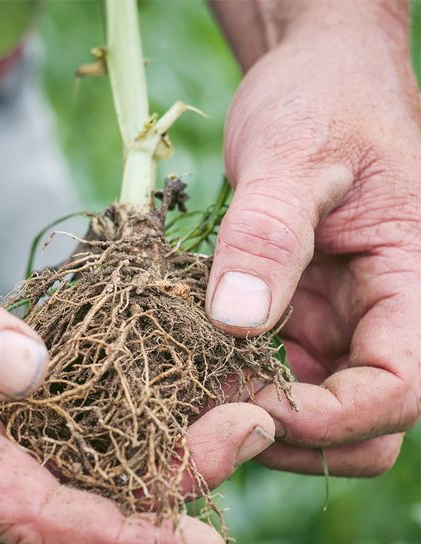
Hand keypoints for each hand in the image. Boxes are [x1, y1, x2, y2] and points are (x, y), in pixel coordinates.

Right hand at [0, 187, 275, 543]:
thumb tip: (23, 372)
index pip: (36, 521)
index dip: (129, 536)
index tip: (212, 532)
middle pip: (62, 514)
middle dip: (161, 496)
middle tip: (247, 430)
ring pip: (55, 490)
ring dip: (141, 471)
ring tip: (218, 420)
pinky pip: (39, 456)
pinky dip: (103, 440)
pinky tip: (146, 407)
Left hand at [208, 7, 420, 475]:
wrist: (311, 77)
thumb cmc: (319, 100)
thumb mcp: (289, 153)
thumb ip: (266, 235)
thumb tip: (237, 324)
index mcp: (413, 282)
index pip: (400, 389)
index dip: (329, 417)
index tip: (250, 400)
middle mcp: (382, 318)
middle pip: (364, 430)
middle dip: (289, 436)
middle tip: (202, 408)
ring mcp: (337, 326)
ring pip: (312, 417)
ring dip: (250, 416)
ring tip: (180, 389)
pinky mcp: (294, 322)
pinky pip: (269, 378)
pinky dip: (227, 384)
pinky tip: (175, 363)